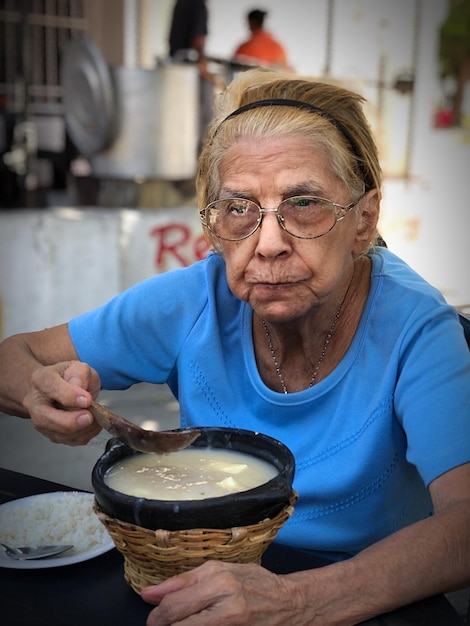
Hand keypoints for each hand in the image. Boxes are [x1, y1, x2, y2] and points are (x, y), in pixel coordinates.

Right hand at [23, 360, 101, 445]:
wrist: (61, 387)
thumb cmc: (69, 378)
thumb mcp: (79, 367)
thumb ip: (80, 374)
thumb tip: (80, 388)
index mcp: (41, 380)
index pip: (50, 387)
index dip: (69, 395)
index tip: (87, 399)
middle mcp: (36, 402)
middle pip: (44, 418)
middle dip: (70, 421)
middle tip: (89, 416)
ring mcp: (42, 421)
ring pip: (57, 434)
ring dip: (82, 429)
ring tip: (96, 417)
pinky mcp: (52, 434)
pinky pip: (69, 440)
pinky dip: (86, 435)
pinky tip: (93, 424)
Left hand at [142, 560, 304, 625]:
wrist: (289, 603)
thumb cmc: (253, 582)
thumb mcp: (219, 571)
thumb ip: (183, 582)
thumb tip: (148, 594)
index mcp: (219, 580)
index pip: (173, 603)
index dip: (157, 615)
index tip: (154, 617)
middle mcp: (227, 605)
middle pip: (177, 623)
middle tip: (163, 625)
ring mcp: (233, 625)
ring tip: (184, 624)